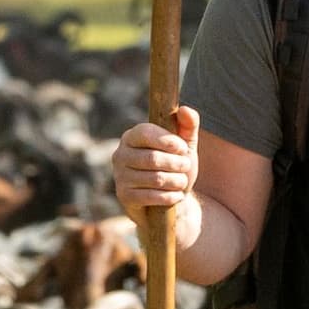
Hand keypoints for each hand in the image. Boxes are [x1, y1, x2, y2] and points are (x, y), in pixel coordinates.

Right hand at [111, 107, 197, 221]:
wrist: (169, 198)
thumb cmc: (175, 166)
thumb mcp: (184, 145)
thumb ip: (188, 125)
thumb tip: (185, 109)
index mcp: (132, 136)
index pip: (144, 132)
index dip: (167, 140)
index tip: (182, 147)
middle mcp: (120, 154)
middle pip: (152, 158)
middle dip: (176, 163)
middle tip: (186, 165)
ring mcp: (120, 176)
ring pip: (155, 178)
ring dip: (176, 181)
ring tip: (182, 181)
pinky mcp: (124, 196)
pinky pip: (151, 196)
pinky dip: (170, 196)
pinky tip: (176, 195)